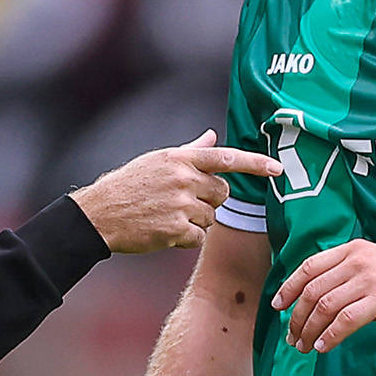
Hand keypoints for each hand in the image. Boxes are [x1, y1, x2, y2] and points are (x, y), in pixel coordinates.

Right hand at [74, 129, 282, 254]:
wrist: (99, 214)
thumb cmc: (128, 185)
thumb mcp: (158, 161)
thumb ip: (191, 151)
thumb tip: (212, 136)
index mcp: (180, 159)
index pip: (226, 158)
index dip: (255, 164)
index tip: (277, 168)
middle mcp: (183, 178)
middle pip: (222, 194)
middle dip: (211, 201)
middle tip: (184, 203)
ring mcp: (181, 204)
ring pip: (211, 218)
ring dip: (196, 222)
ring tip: (167, 217)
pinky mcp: (176, 229)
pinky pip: (199, 238)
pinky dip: (186, 239)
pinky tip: (164, 232)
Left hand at [272, 237, 375, 355]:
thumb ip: (350, 274)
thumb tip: (320, 299)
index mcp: (353, 250)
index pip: (309, 267)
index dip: (289, 288)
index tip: (278, 306)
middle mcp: (357, 261)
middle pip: (312, 291)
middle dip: (297, 317)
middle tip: (292, 338)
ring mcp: (369, 280)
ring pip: (324, 307)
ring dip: (309, 331)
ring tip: (304, 347)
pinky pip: (345, 321)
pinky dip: (330, 337)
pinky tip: (323, 348)